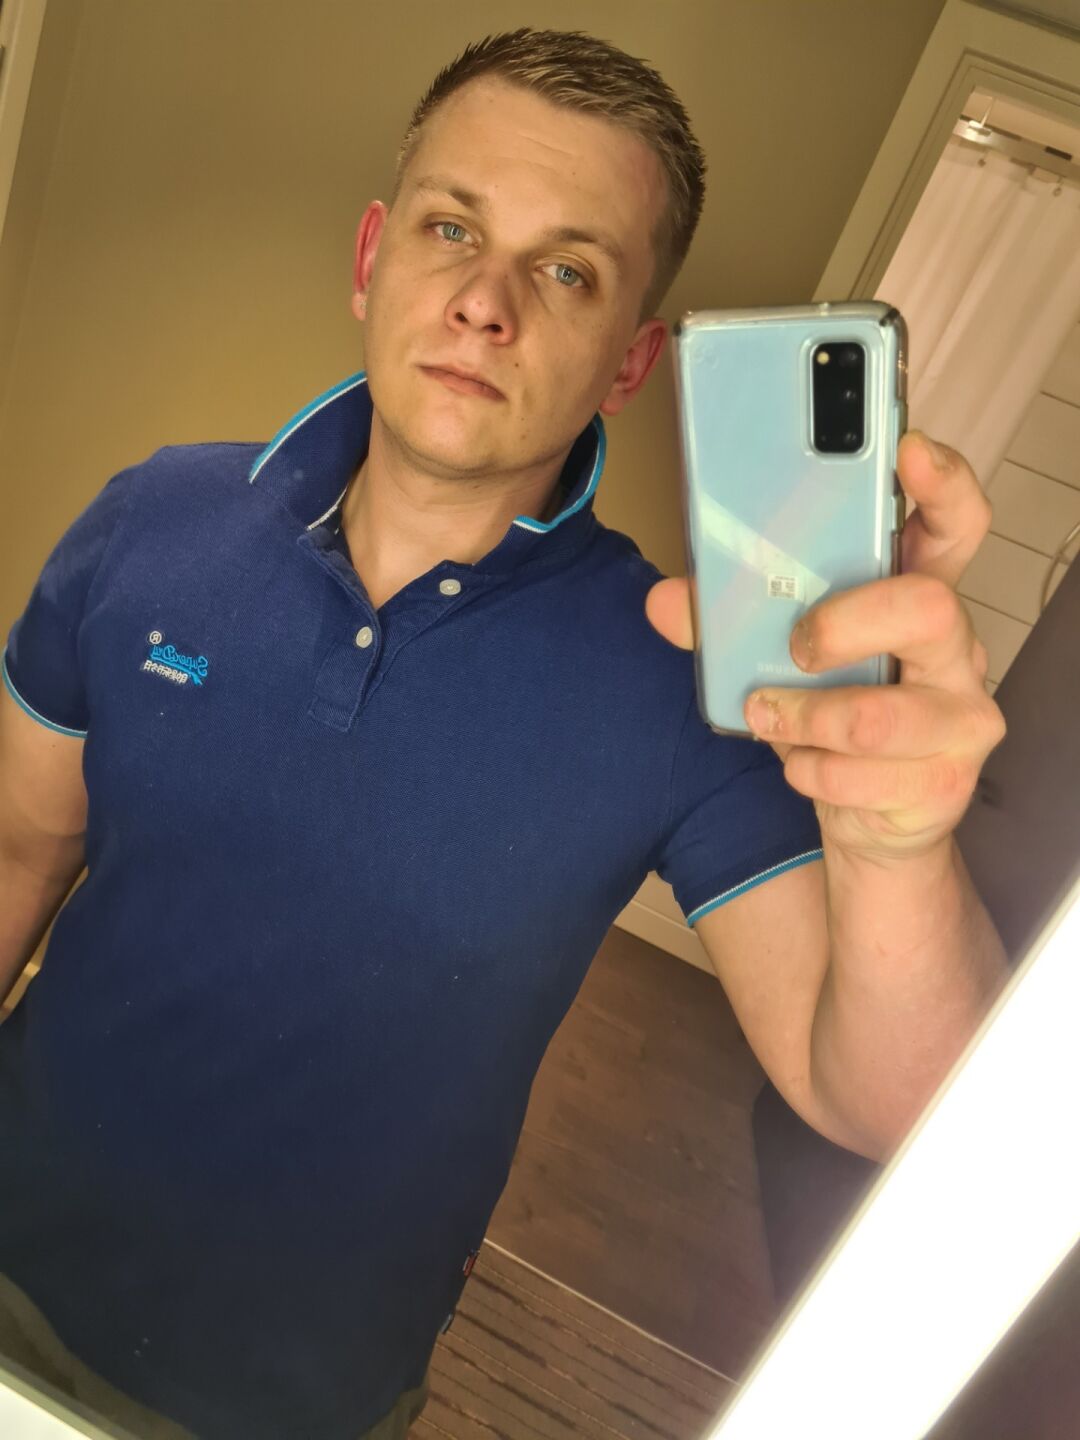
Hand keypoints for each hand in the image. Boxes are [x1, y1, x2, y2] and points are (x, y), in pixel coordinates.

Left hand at [645, 431, 1006, 861]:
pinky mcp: (944, 783)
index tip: (909, 451)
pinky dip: (808, 772)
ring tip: (768, 715)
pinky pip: (860, 776)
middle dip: (842, 624)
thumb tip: (665, 602)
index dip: (944, 483)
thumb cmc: (831, 712)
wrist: (871, 816)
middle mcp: (955, 649)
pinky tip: (801, 765)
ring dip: (802, 719)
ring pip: (878, 716)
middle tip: (796, 646)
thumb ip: (726, 621)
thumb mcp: (779, 656)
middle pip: (928, 607)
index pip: (956, 524)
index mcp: (918, 596)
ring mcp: (960, 717)